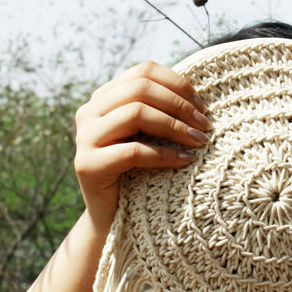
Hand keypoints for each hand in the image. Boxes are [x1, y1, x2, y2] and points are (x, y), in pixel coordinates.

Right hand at [73, 60, 211, 231]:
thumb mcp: (149, 136)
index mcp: (104, 98)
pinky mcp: (87, 164)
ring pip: (136, 114)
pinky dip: (164, 154)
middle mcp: (89, 111)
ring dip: (175, 127)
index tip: (203, 105)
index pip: (143, 72)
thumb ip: (160, 112)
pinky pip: (133, 151)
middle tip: (206, 125)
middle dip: (179, 106)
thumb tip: (202, 97)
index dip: (177, 84)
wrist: (112, 219)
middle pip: (141, 89)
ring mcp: (84, 137)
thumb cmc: (138, 174)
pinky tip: (185, 160)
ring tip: (200, 141)